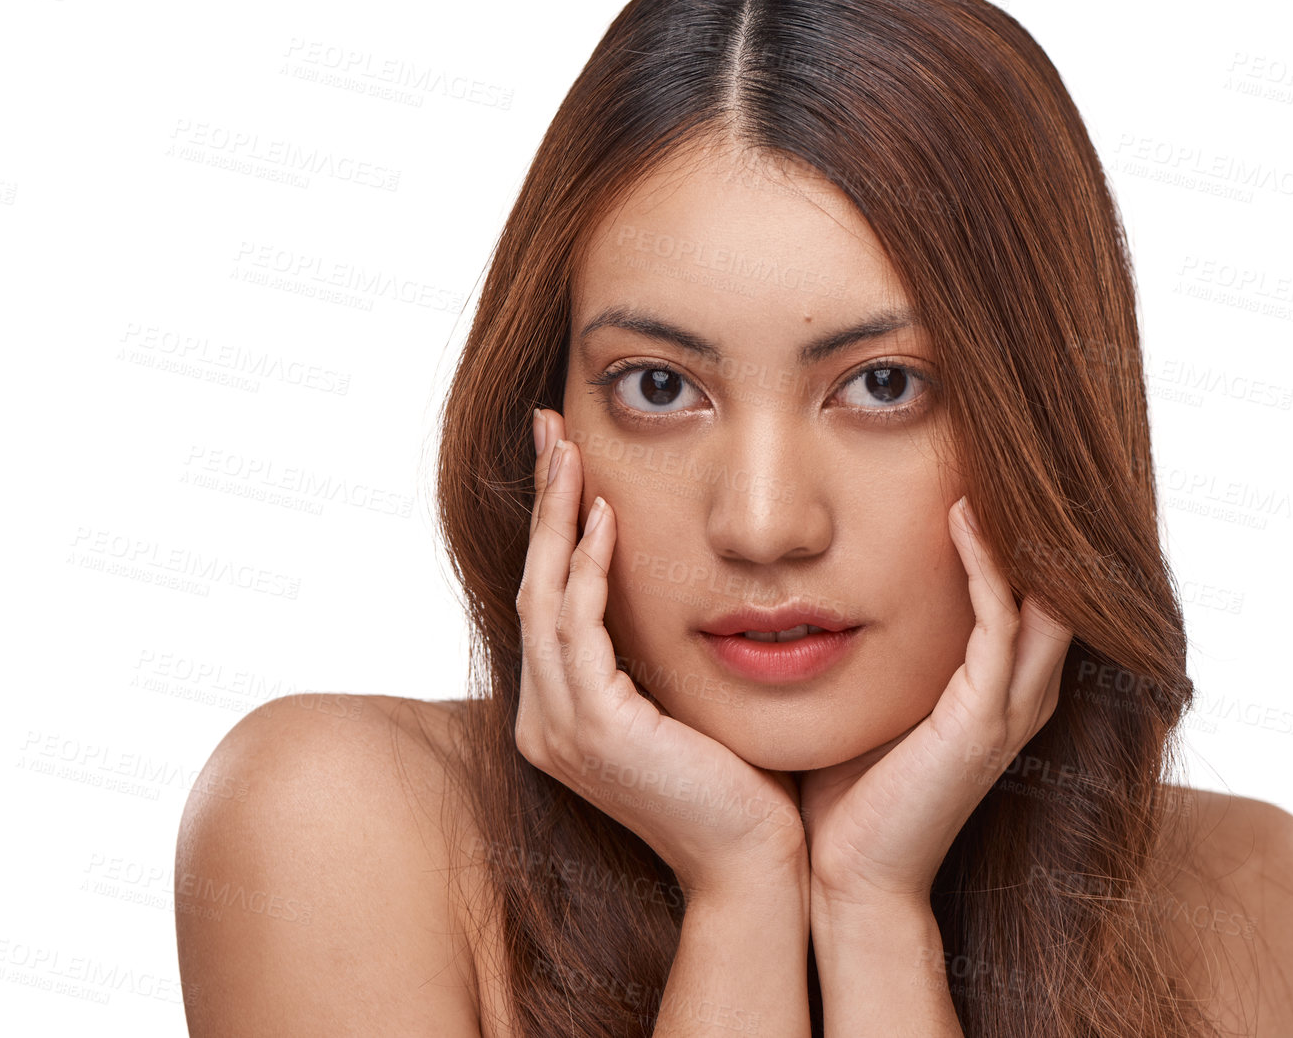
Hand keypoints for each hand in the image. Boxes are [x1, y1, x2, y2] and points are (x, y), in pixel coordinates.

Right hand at [514, 408, 808, 898]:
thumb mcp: (690, 699)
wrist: (760, 864)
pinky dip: (587, 567)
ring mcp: (562, 727)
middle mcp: (546, 720)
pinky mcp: (595, 728)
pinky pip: (579, 627)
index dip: (553, 524)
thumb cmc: (743, 785)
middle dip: (543, 501)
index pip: (549, 599)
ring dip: (558, 516)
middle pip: (532, 584)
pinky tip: (605, 518)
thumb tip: (678, 581)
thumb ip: (663, 649)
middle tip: (550, 427)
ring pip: (545, 595)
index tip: (567, 459)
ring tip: (570, 450)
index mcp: (564, 714)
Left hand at [797, 496, 1072, 907]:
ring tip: (987, 462)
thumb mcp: (868, 696)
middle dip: (1038, 516)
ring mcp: (1007, 708)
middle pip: (1058, 582)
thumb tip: (819, 583)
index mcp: (997, 688)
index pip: (1032, 587)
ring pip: (1042, 592)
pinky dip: (985, 566)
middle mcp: (1019, 693)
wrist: (845, 878)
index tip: (982, 461)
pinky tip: (960, 518)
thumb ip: (871, 645)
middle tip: (1008, 444)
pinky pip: (1000, 623)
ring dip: (1016, 527)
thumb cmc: (846, 792)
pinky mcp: (982, 720)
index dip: (1019, 527)